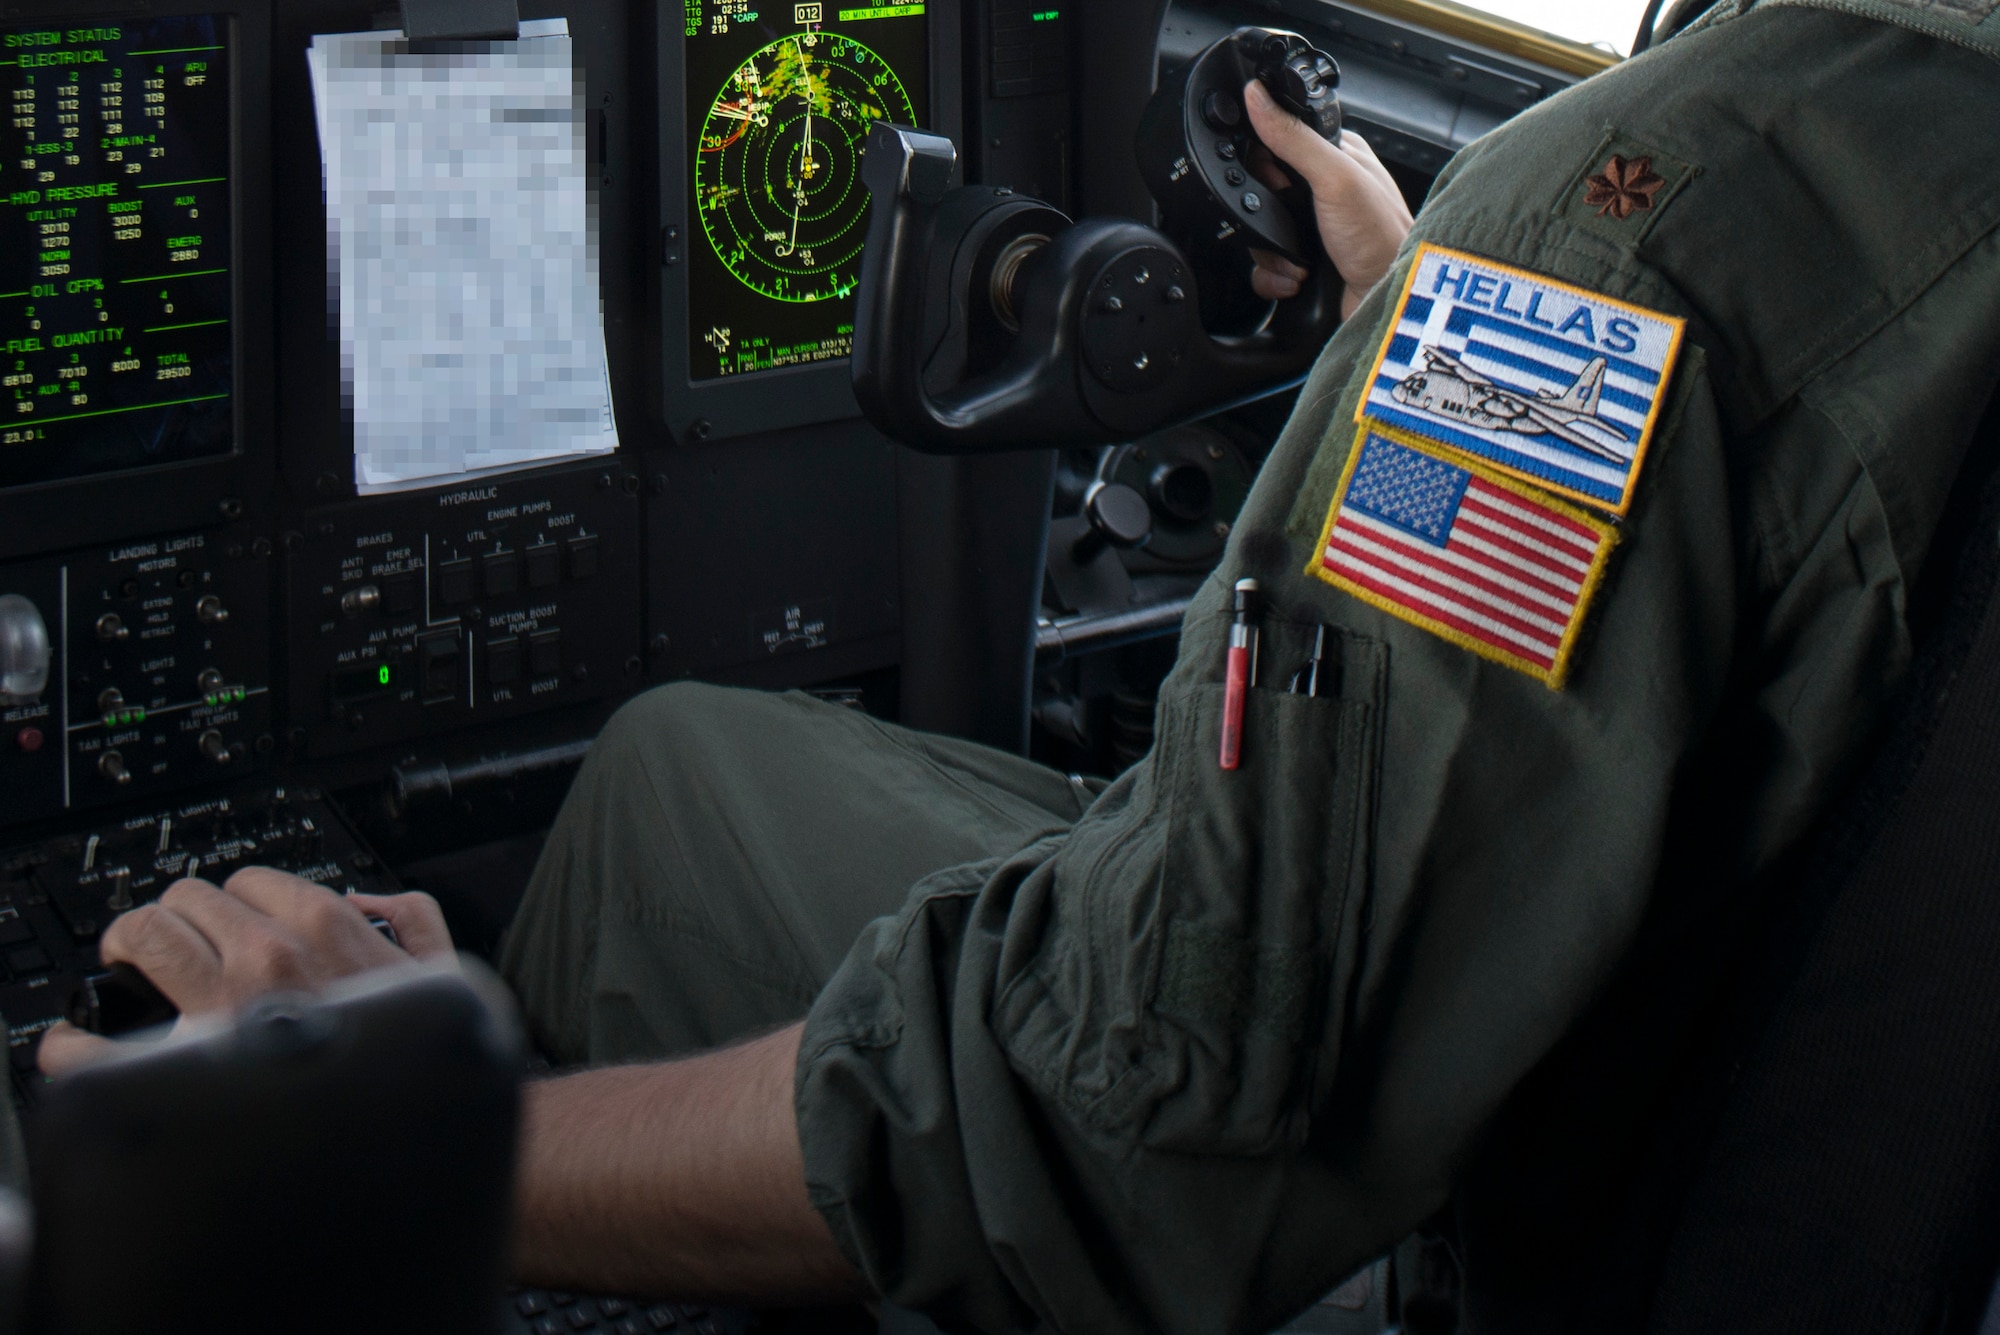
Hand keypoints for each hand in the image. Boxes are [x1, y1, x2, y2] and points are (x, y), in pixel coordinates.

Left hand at [37, 867, 453, 1075]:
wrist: (409, 1140)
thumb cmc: (422, 1063)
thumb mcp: (445, 976)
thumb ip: (416, 921)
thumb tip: (371, 903)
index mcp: (327, 928)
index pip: (251, 880)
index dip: (241, 901)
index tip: (236, 924)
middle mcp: (267, 956)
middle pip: (188, 899)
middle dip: (185, 918)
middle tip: (184, 945)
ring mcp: (219, 1006)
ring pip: (143, 935)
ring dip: (135, 947)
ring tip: (137, 969)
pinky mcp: (181, 1067)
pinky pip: (99, 1041)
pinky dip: (81, 1041)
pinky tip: (88, 1045)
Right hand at [1242, 79, 1413, 319]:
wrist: (1389, 298)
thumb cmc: (1381, 236)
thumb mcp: (1334, 176)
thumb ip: (1294, 137)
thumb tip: (1257, 97)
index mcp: (1336, 156)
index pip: (1280, 141)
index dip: (1265, 160)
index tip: (1273, 180)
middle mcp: (1324, 190)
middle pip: (1263, 190)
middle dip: (1265, 213)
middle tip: (1289, 221)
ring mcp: (1314, 227)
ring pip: (1260, 229)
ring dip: (1272, 252)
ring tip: (1300, 260)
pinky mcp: (1305, 260)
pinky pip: (1267, 265)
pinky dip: (1274, 276)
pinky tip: (1295, 278)